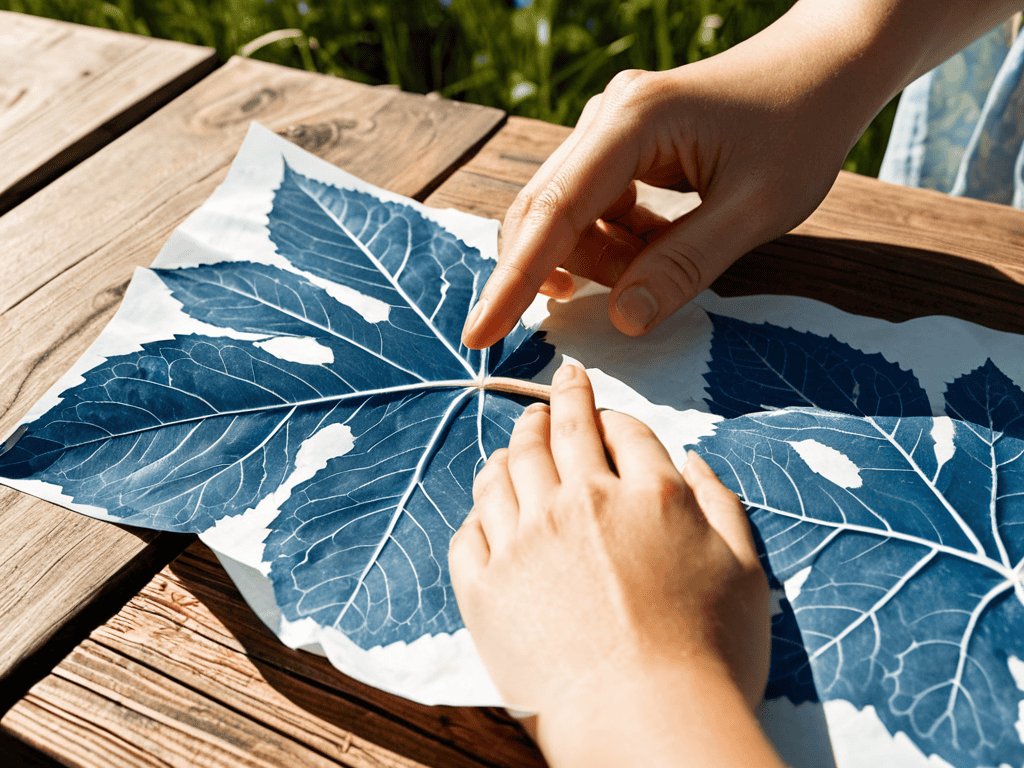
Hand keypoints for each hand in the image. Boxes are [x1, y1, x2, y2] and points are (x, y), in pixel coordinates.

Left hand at [449, 363, 773, 765]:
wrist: (646, 725)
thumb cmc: (709, 658)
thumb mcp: (746, 572)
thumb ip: (722, 505)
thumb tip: (694, 461)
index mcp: (647, 494)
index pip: (622, 429)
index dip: (611, 414)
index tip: (602, 410)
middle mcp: (581, 502)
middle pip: (559, 431)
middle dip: (557, 402)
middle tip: (553, 390)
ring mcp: (526, 542)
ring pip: (506, 470)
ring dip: (512, 444)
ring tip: (515, 437)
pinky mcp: (486, 587)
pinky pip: (471, 529)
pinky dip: (479, 506)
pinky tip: (486, 502)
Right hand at [459, 0, 928, 348]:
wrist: (827, 66)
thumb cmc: (802, 127)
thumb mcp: (756, 210)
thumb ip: (685, 266)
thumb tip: (621, 320)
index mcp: (632, 124)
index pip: (553, 214)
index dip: (513, 282)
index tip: (479, 335)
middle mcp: (606, 119)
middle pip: (546, 214)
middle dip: (566, 273)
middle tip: (613, 308)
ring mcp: (610, 130)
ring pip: (571, 218)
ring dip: (606, 259)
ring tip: (673, 255)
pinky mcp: (622, 145)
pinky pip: (596, 209)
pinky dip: (621, 243)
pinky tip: (665, 239)